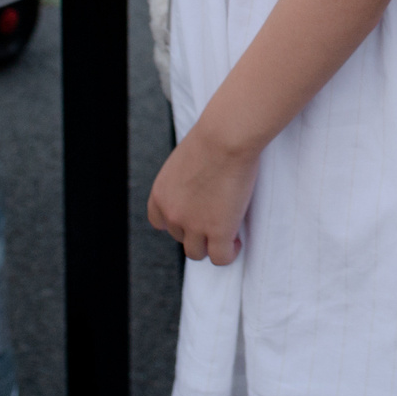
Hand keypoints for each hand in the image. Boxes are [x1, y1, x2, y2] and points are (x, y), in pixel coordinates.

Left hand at [146, 129, 257, 264]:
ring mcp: (194, 226)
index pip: (159, 222)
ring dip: (210, 245)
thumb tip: (197, 190)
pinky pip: (221, 257)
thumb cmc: (211, 139)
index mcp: (160, 195)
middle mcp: (172, 214)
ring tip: (227, 233)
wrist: (226, 138)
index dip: (177, 221)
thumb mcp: (184, 162)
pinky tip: (237, 241)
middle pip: (180, 237)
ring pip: (197, 253)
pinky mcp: (218, 232)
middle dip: (196, 230)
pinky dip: (230, 253)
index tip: (193, 215)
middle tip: (216, 218)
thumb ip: (184, 182)